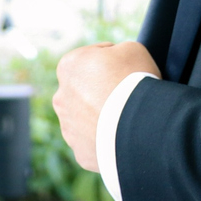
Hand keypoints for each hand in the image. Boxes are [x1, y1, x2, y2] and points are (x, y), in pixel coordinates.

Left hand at [53, 40, 158, 170]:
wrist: (139, 125)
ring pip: (86, 118)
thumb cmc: (134, 80)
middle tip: (127, 94)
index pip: (91, 57)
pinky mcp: (80, 152)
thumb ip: (116, 51)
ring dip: (101, 116)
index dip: (112, 60)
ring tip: (125, 117)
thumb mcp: (131, 48)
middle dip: (101, 90)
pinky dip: (105, 138)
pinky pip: (93, 142)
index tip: (125, 69)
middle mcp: (61, 97)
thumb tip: (115, 61)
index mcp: (68, 66)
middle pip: (84, 89)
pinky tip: (122, 135)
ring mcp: (69, 128)